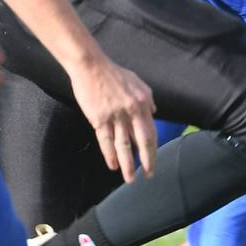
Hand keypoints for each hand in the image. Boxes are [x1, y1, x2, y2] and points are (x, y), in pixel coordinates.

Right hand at [70, 55, 156, 182]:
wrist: (91, 66)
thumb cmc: (113, 73)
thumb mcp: (137, 82)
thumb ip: (147, 98)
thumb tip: (154, 111)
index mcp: (142, 102)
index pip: (151, 131)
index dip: (153, 148)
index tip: (154, 161)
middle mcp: (131, 111)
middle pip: (142, 141)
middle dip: (147, 160)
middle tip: (149, 175)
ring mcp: (115, 115)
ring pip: (124, 145)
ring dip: (128, 164)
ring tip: (130, 179)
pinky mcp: (99, 118)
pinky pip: (106, 141)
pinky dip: (110, 155)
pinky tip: (113, 166)